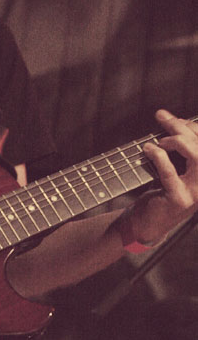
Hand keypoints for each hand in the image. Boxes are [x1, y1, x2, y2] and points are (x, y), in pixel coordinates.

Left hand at [124, 109, 197, 245]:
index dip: (192, 126)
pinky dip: (158, 156)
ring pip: (197, 156)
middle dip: (182, 127)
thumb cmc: (161, 191)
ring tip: (160, 140)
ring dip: (177, 141)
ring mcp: (197, 193)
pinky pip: (170, 172)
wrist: (147, 223)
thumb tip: (172, 119)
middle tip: (161, 117)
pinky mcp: (180, 200)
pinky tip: (148, 149)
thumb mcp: (174, 166)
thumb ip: (178, 147)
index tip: (172, 118)